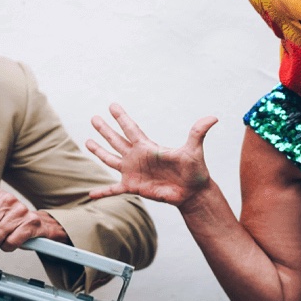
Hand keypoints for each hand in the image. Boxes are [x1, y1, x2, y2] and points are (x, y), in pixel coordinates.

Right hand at [85, 103, 217, 209]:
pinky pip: (113, 190)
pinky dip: (102, 192)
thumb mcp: (194, 150)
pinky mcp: (133, 187)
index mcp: (148, 147)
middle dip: (105, 130)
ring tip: (87, 142)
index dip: (121, 117)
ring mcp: (133, 172)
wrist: (192, 193)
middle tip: (93, 118)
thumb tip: (213, 117)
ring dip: (99, 152)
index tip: (112, 105)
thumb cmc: (194, 170)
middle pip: (116, 140)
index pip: (131, 128)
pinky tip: (90, 195)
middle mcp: (137, 157)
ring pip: (111, 159)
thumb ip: (198, 133)